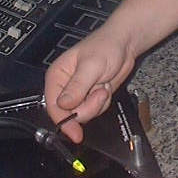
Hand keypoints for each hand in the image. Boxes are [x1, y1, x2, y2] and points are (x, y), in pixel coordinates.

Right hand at [44, 26, 135, 142]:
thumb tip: (62, 104)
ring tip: (102, 86)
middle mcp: (65, 86)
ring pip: (83, 114)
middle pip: (69, 114)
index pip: (53, 106)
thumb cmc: (106, 46)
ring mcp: (78, 93)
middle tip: (99, 91)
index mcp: (57, 75)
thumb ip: (77, 86)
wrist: (124, 44)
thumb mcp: (91, 66)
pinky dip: (102, 103)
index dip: (63, 121)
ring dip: (97, 104)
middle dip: (87, 107)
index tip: (74, 132)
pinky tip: (105, 88)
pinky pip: (94, 111)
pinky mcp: (90, 97)